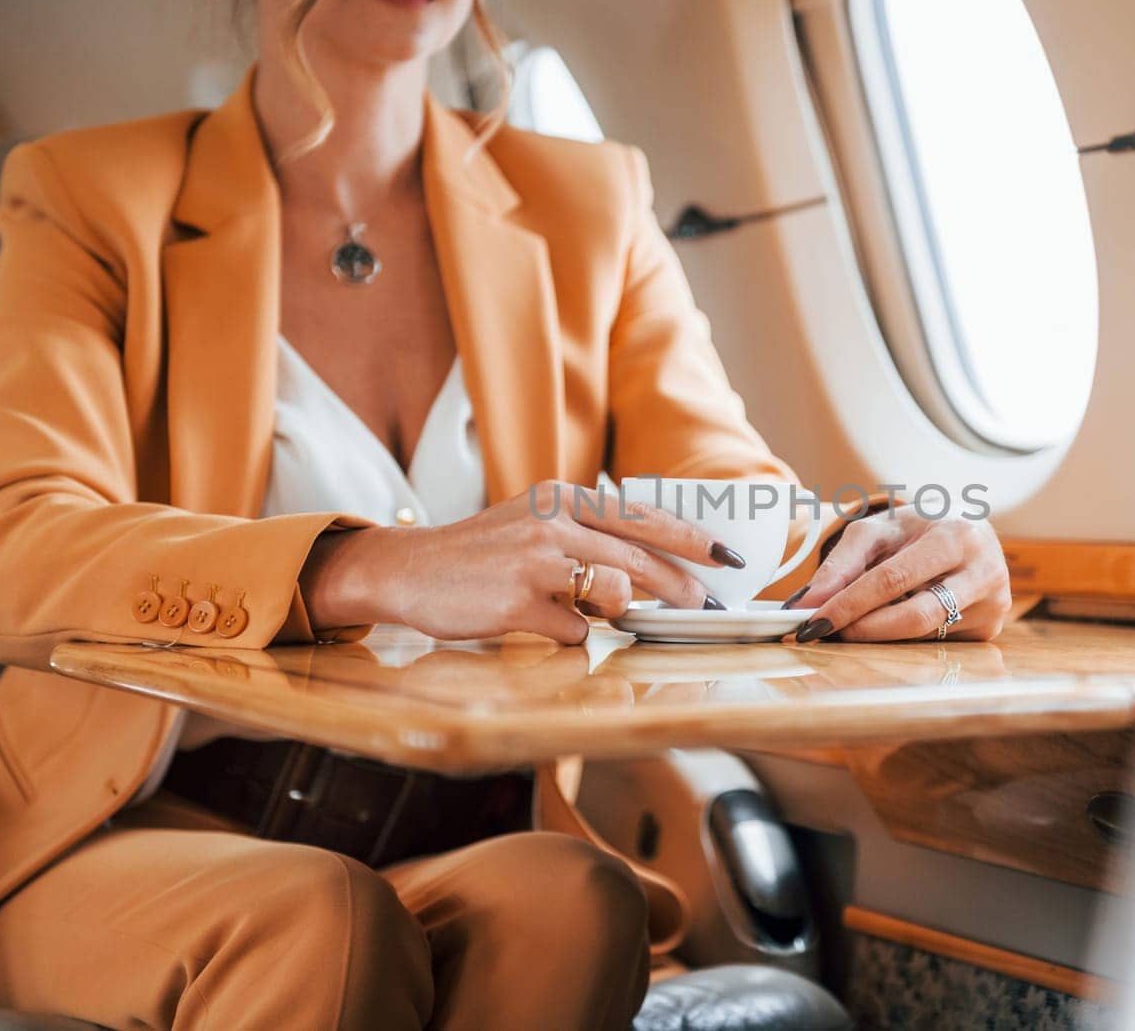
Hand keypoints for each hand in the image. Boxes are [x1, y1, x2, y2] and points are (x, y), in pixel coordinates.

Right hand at [300, 480, 742, 643]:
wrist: (408, 570)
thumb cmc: (478, 554)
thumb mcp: (532, 524)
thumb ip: (583, 537)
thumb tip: (642, 568)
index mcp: (560, 498)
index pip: (641, 516)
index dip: (690, 536)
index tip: (726, 554)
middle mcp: (551, 522)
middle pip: (639, 556)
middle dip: (681, 586)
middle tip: (706, 605)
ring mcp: (535, 562)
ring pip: (613, 592)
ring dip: (626, 612)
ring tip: (623, 617)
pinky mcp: (517, 602)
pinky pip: (571, 630)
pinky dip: (569, 636)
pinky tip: (547, 627)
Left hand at [784, 511, 1009, 641]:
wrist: (968, 528)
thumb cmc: (919, 528)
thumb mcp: (877, 531)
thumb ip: (839, 564)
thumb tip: (805, 604)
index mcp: (957, 535)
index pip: (894, 579)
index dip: (850, 603)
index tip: (815, 621)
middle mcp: (985, 571)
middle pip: (915, 616)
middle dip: (865, 629)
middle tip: (829, 633)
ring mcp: (993, 604)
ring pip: (924, 635)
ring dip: (881, 635)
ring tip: (853, 624)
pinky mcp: (991, 628)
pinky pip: (936, 643)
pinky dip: (904, 638)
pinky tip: (892, 622)